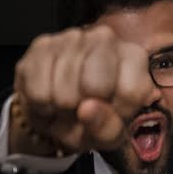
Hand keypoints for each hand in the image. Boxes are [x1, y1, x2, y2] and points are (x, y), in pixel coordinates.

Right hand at [9, 25, 155, 156]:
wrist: (56, 111)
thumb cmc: (92, 120)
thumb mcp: (109, 135)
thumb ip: (107, 128)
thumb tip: (87, 109)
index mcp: (134, 58)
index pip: (130, 92)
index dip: (115, 113)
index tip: (109, 113)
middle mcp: (105, 38)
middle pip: (95, 85)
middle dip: (85, 108)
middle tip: (83, 110)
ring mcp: (72, 37)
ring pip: (64, 89)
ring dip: (61, 108)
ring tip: (65, 105)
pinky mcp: (42, 44)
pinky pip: (38, 89)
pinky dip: (41, 104)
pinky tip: (49, 97)